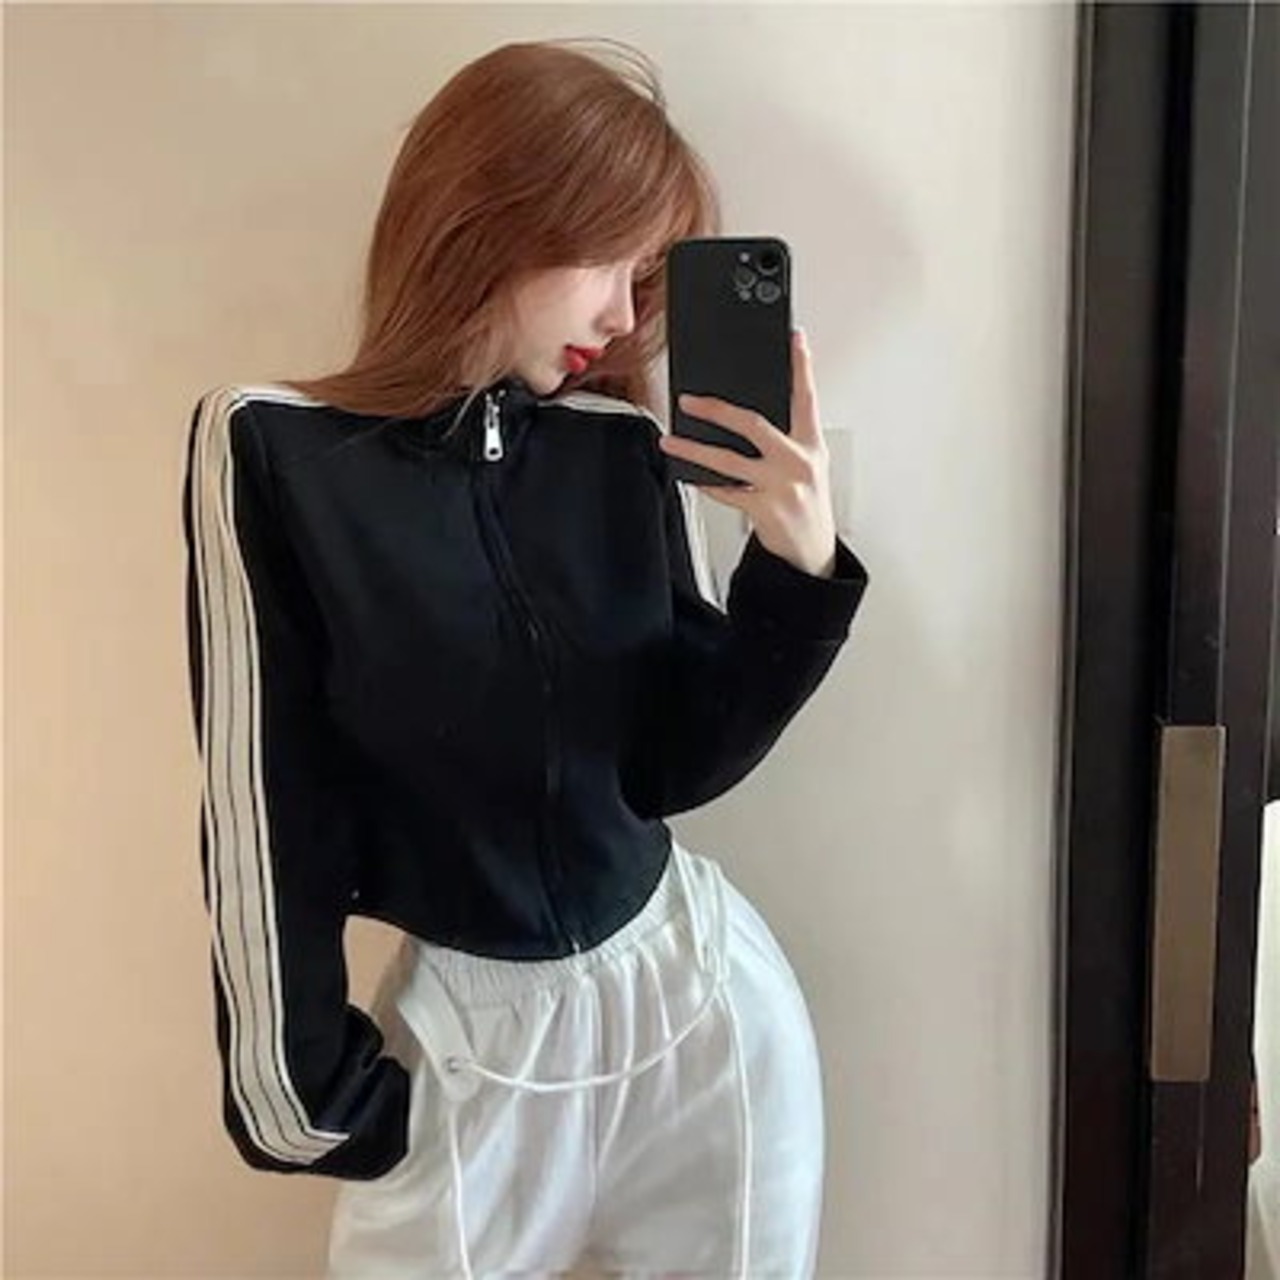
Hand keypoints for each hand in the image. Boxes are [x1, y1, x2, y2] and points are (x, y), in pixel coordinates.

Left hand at [659, 328, 837, 577]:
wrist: (812, 554)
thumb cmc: (807, 504)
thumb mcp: (808, 466)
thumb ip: (786, 440)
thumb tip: (743, 417)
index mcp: (812, 446)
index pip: (806, 398)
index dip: (802, 367)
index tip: (794, 339)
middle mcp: (799, 462)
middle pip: (753, 424)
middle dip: (717, 409)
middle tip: (690, 400)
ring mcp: (781, 487)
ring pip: (728, 460)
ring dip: (694, 450)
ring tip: (671, 441)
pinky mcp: (765, 511)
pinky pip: (725, 492)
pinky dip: (705, 483)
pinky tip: (688, 475)